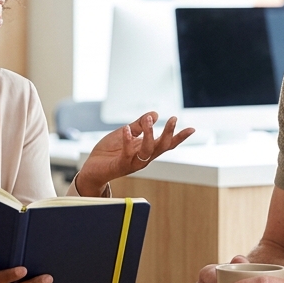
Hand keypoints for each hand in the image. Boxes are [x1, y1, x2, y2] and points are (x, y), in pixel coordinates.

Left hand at [74, 112, 195, 196]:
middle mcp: (143, 158)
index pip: (166, 143)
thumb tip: (154, 114)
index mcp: (146, 150)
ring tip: (149, 120)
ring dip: (150, 135)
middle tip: (173, 119)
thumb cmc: (108, 152)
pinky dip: (128, 141)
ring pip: (147, 151)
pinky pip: (127, 154)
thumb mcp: (125, 133)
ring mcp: (132, 163)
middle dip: (169, 133)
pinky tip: (127, 129)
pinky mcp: (120, 165)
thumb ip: (138, 124)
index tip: (191, 128)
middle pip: (161, 147)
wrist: (92, 168)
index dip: (179, 137)